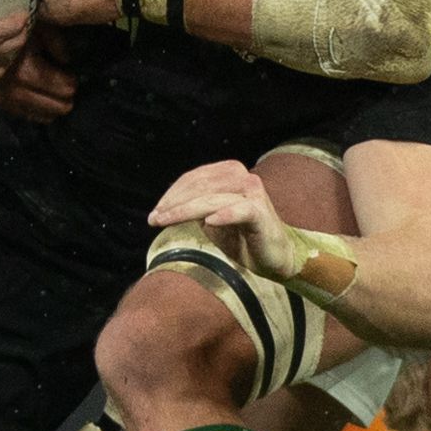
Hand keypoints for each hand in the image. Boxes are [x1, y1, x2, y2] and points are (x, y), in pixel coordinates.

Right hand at [0, 24, 83, 122]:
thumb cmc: (14, 28)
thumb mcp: (39, 27)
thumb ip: (57, 43)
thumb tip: (66, 62)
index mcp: (24, 69)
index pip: (58, 86)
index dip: (69, 83)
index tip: (73, 79)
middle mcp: (12, 88)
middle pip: (50, 105)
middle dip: (64, 100)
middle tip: (70, 94)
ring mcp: (2, 97)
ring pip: (38, 114)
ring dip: (52, 109)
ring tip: (60, 101)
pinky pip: (23, 115)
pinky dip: (36, 112)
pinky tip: (44, 106)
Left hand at [148, 160, 294, 276]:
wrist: (276, 257)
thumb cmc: (243, 237)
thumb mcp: (212, 219)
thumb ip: (195, 207)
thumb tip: (166, 205)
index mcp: (230, 173)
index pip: (194, 178)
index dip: (172, 194)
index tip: (155, 213)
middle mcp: (243, 177)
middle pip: (200, 186)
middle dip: (173, 203)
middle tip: (154, 219)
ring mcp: (253, 193)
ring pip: (212, 199)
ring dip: (185, 210)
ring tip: (166, 221)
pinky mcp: (261, 212)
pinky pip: (239, 211)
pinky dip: (223, 216)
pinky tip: (208, 223)